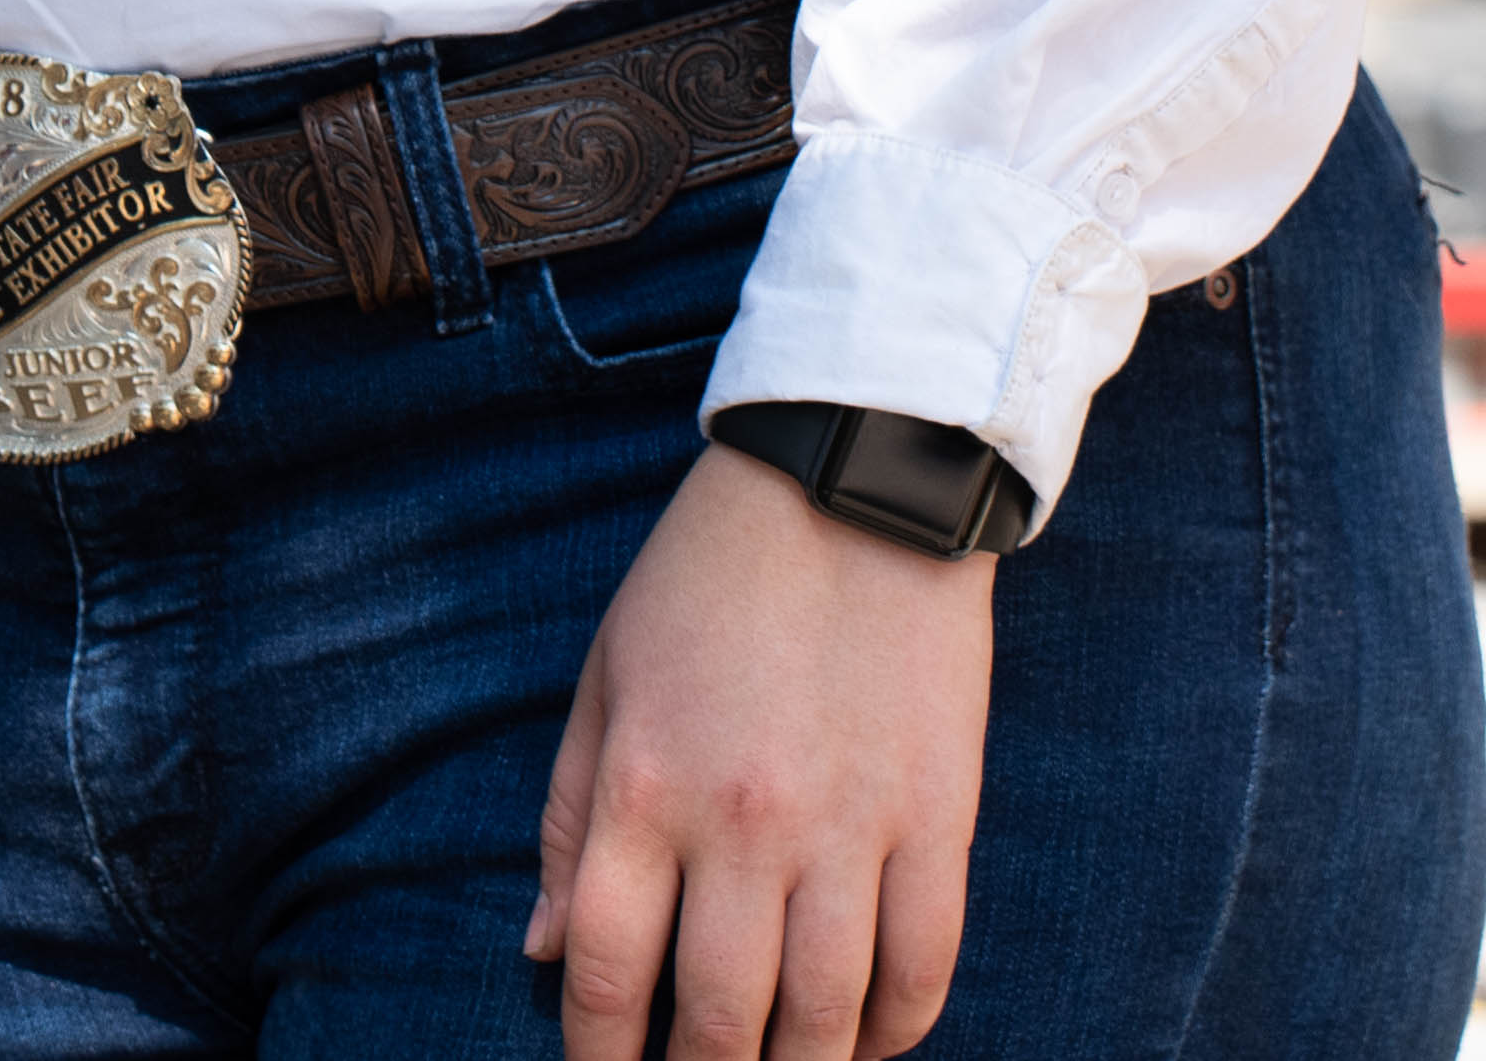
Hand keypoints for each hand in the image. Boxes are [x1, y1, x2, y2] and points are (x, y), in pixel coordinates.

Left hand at [528, 447, 993, 1060]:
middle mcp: (744, 823)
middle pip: (718, 1018)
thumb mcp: (606, 676)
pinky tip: (867, 1043)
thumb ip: (567, 817)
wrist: (854, 481)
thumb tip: (543, 953)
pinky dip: (895, 1029)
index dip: (598, 1054)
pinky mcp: (941, 819)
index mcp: (646, 785)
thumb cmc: (708, 578)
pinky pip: (923, 967)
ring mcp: (850, 827)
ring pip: (826, 1016)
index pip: (606, 970)